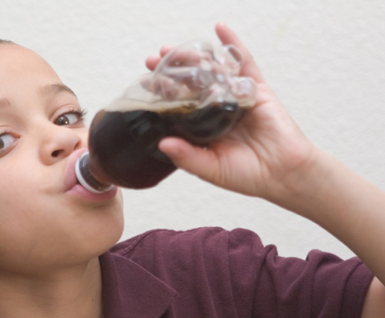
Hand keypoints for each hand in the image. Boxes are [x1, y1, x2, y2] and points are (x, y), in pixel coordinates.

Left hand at [149, 23, 319, 202]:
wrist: (284, 174)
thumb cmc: (247, 175)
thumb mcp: (210, 169)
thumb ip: (187, 157)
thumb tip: (162, 142)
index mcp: (202, 127)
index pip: (178, 105)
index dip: (163, 92)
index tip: (146, 81)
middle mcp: (216, 110)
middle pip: (191, 84)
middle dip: (172, 70)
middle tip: (154, 59)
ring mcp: (236, 98)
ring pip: (212, 71)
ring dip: (193, 56)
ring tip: (172, 48)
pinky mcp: (257, 90)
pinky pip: (244, 62)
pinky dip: (233, 44)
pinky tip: (220, 28)